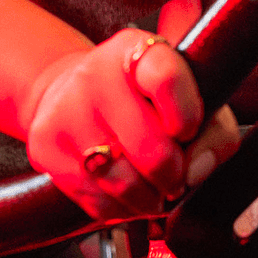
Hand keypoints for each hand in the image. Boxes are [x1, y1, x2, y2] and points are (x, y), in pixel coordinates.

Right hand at [23, 28, 239, 220]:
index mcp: (136, 51)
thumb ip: (213, 131)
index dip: (187, 116)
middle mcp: (95, 74)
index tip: (188, 131)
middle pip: (149, 147)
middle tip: (175, 175)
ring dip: (147, 197)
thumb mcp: (188, 96)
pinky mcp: (44, 146)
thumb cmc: (142, 100)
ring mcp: (65, 110)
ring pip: (122, 182)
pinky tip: (122, 188)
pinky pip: (95, 200)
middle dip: (173, 174)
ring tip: (151, 185)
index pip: (166, 78)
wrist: (69, 94)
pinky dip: (119, 207)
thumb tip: (195, 170)